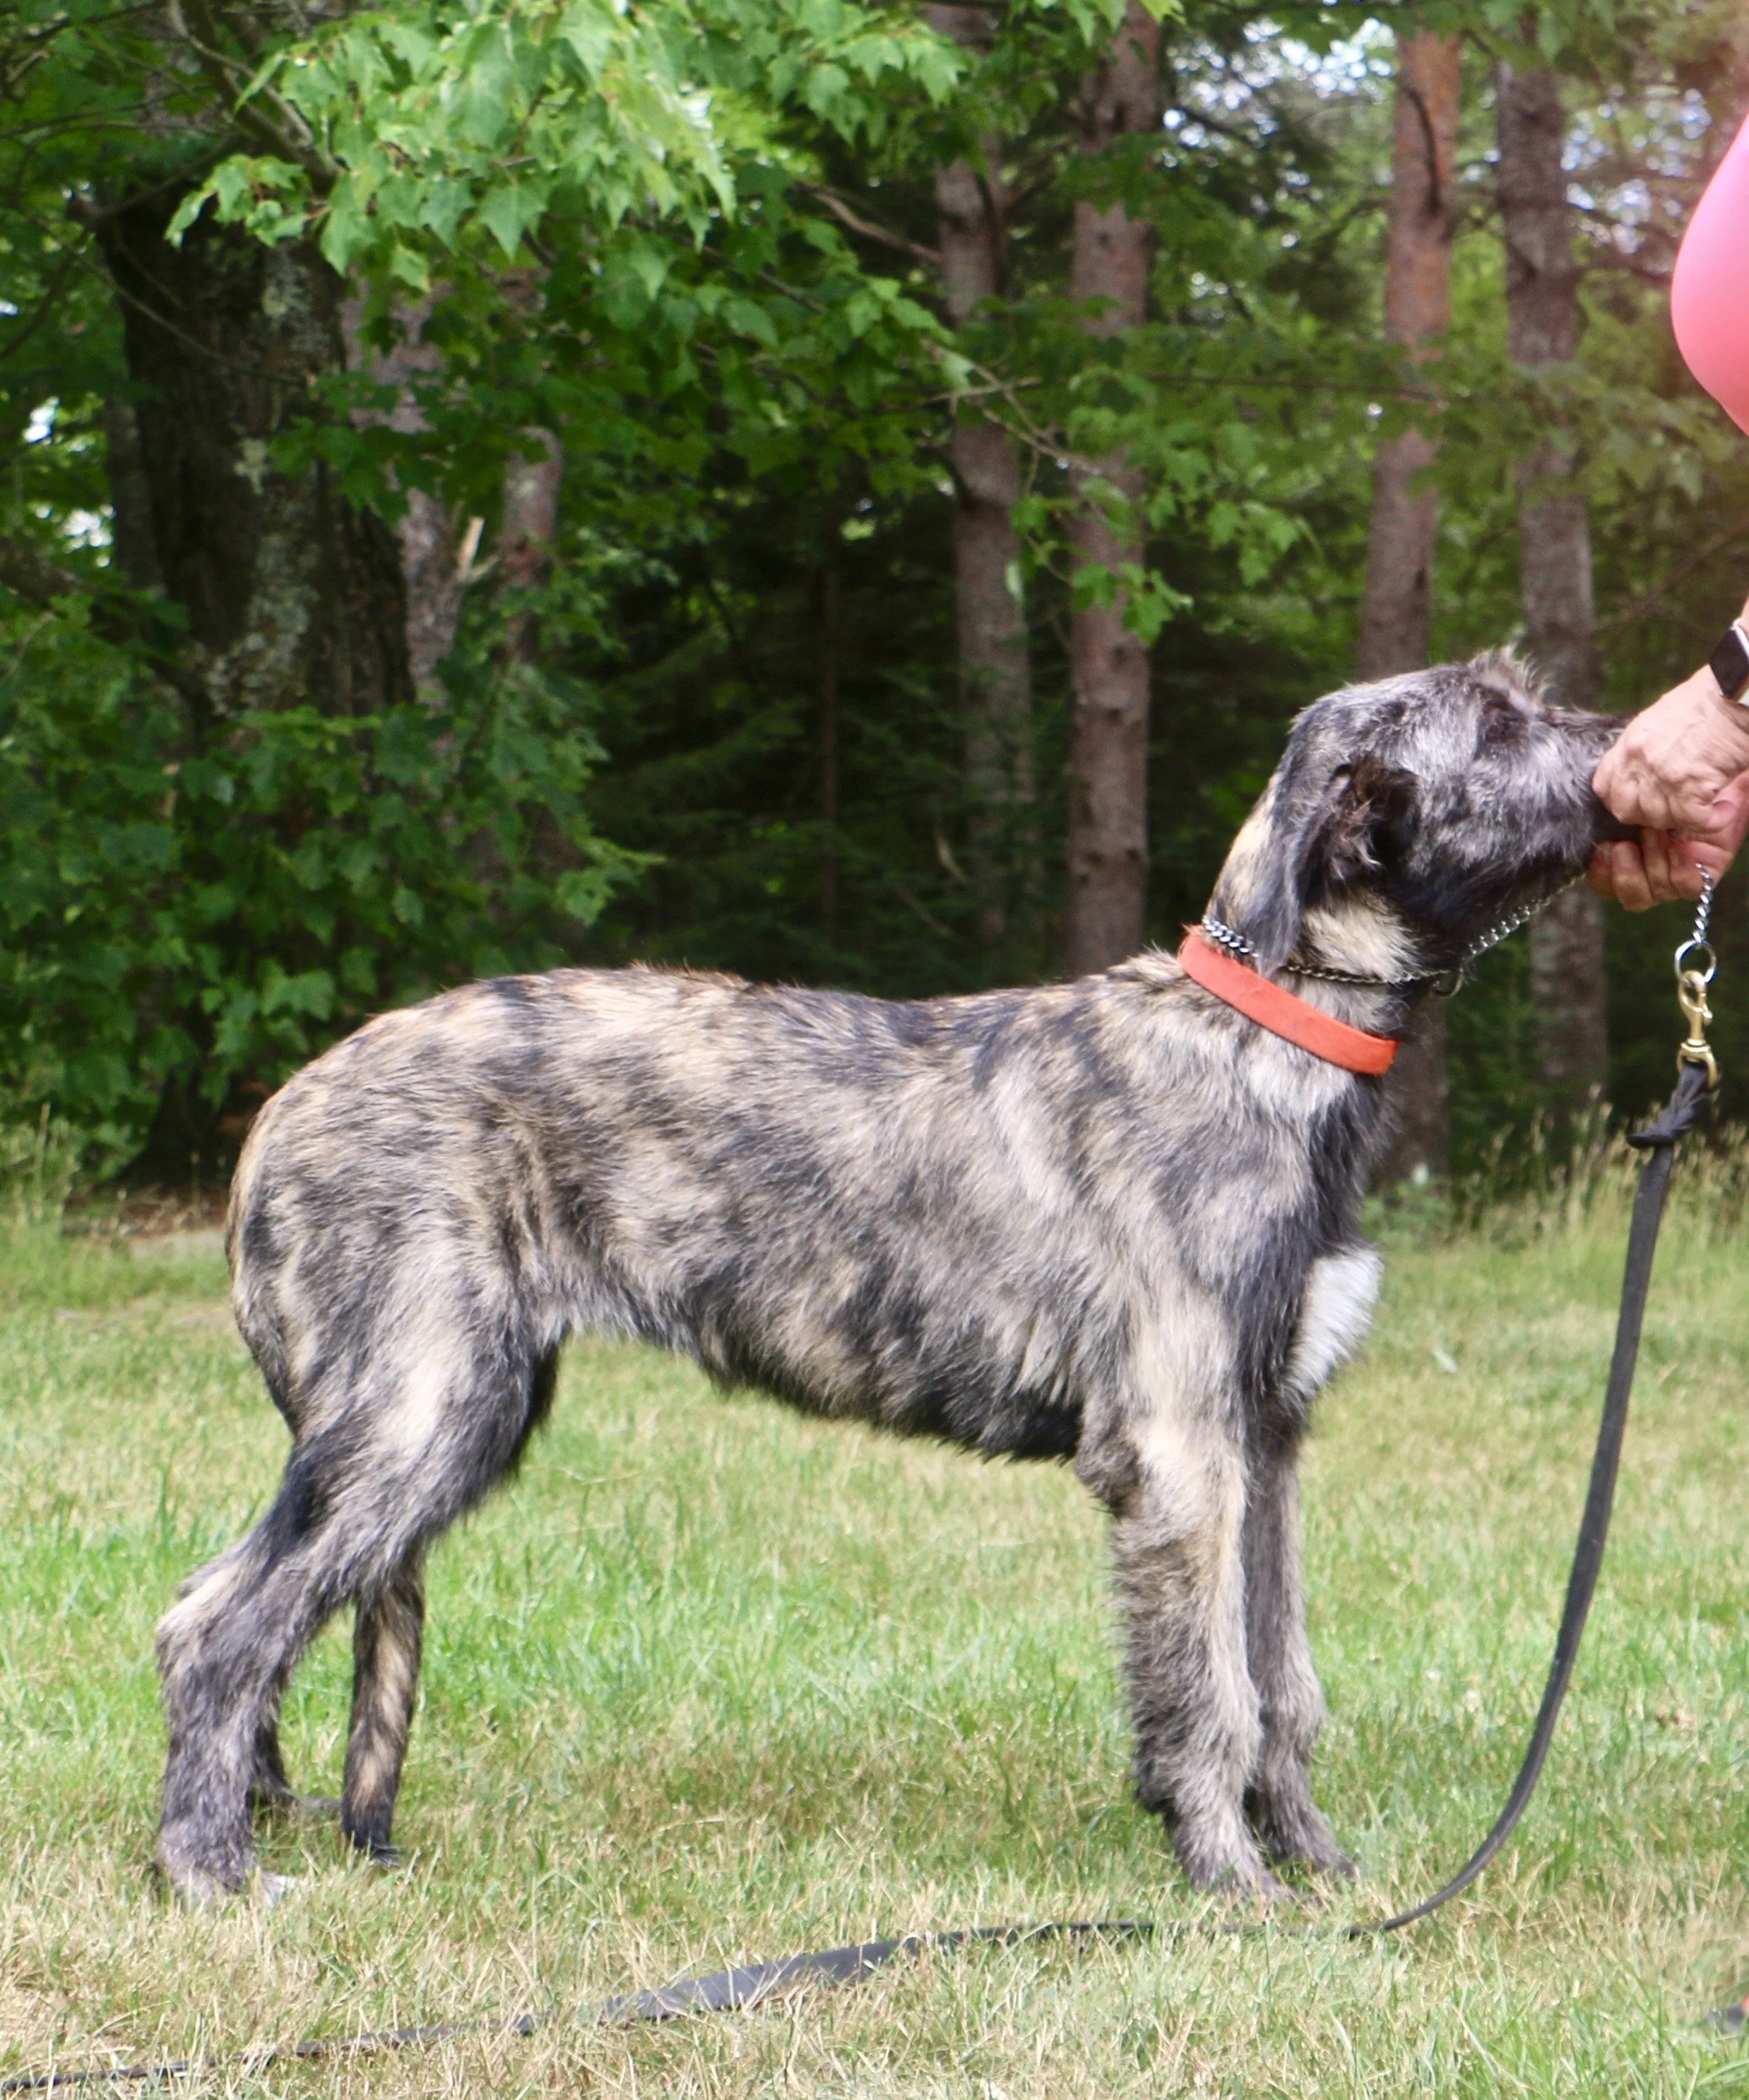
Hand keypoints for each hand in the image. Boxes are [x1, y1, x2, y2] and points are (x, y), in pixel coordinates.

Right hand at [1586, 771, 1748, 909]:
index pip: (1604, 879)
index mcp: (1628, 853)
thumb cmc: (1671, 777)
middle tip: (1624, 846)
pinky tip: (1680, 848)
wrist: (1712, 765)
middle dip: (1623, 873)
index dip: (1600, 871)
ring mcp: (1677, 873)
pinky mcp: (1705, 872)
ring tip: (1657, 833)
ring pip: (1652, 894)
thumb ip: (1610, 810)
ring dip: (1651, 863)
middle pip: (1627, 896)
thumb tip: (1590, 822)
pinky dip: (1680, 871)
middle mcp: (1651, 867)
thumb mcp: (1632, 791)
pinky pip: (1687, 889)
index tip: (1603, 846)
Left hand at [1592, 661, 1748, 835]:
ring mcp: (1661, 775)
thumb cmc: (1707, 702)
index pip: (1603, 787)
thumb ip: (1645, 749)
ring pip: (1661, 820)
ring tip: (1707, 807)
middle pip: (1625, 811)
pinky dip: (1713, 821)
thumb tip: (1646, 773)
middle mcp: (1638, 761)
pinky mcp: (1689, 787)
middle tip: (1677, 809)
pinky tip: (1724, 810)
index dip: (1621, 800)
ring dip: (1685, 819)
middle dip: (1650, 817)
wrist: (1734, 694)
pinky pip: (1694, 822)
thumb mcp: (1660, 721)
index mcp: (1629, 744)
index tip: (1642, 803)